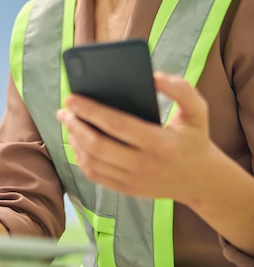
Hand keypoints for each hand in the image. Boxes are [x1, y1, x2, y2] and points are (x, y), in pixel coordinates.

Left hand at [56, 71, 221, 203]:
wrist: (202, 181)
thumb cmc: (194, 139)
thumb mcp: (198, 111)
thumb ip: (181, 89)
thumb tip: (154, 76)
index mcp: (160, 143)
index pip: (116, 125)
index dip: (90, 111)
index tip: (72, 98)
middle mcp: (144, 164)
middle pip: (97, 145)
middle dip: (75, 125)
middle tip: (64, 110)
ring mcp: (133, 180)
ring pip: (92, 161)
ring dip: (74, 140)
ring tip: (68, 122)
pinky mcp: (126, 189)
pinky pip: (94, 174)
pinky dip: (80, 157)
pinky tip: (76, 141)